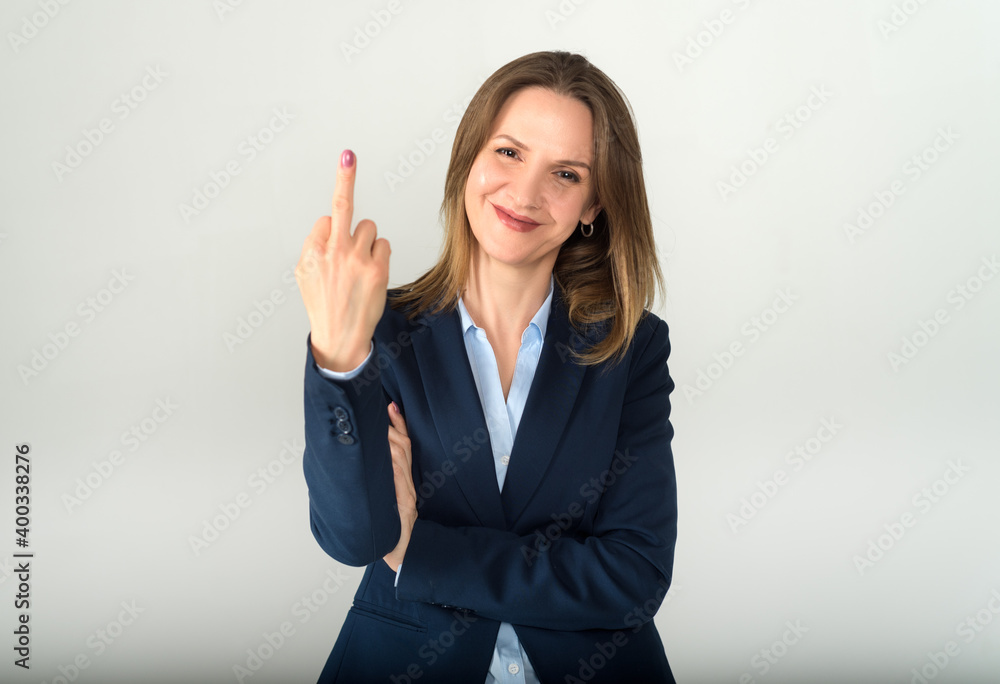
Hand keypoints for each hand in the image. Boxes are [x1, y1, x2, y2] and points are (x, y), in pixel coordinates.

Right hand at [295, 150, 389, 371]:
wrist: (340, 337)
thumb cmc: (324, 306)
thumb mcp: (305, 276)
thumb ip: (314, 248)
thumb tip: (327, 226)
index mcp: (311, 252)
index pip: (326, 220)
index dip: (333, 230)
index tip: (336, 213)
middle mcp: (332, 252)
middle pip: (342, 206)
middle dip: (344, 178)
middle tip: (347, 157)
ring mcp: (356, 259)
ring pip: (369, 228)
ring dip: (367, 241)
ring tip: (360, 266)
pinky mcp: (377, 269)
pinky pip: (384, 245)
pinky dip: (380, 255)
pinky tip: (371, 274)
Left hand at [384, 401, 416, 570]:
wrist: (400, 554)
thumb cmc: (388, 529)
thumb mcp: (382, 499)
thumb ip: (378, 480)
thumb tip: (359, 462)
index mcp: (401, 479)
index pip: (403, 446)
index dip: (398, 424)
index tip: (390, 405)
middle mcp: (406, 483)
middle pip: (404, 447)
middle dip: (393, 427)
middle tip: (381, 411)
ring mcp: (406, 494)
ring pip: (401, 460)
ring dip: (391, 441)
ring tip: (380, 427)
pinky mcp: (405, 507)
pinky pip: (400, 482)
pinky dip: (394, 467)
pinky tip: (386, 455)